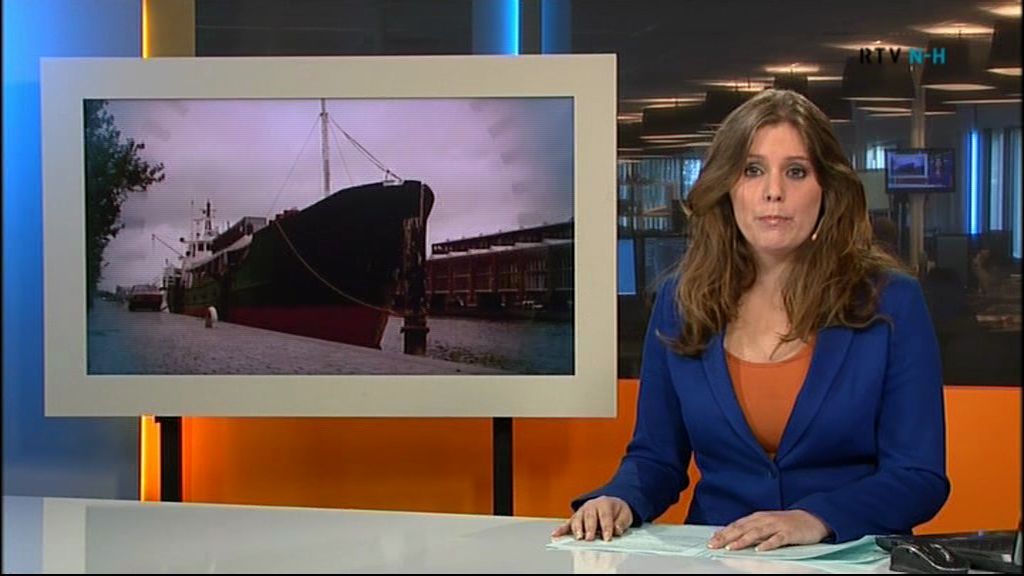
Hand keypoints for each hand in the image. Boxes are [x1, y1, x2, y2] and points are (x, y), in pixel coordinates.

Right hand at [550, 496, 633, 541]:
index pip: (605, 516)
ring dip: (577, 529)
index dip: (606, 527)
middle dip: (589, 528)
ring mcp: (582, 511)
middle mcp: (591, 506)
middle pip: (590, 517)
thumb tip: (617, 530)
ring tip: (578, 537)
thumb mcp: (625, 514)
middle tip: (590, 538)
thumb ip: (621, 522)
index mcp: (604, 504)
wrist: (609, 502)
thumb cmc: (616, 510)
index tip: (607, 537)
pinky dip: (561, 529)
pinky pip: (567, 524)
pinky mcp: (575, 518)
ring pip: (577, 519)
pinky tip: (556, 535)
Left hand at [706, 510, 829, 551]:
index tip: (711, 540)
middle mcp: (764, 520)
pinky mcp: (789, 533)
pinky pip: (777, 539)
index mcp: (757, 518)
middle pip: (742, 528)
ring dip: (743, 540)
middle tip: (714, 545)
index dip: (723, 532)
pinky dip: (768, 544)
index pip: (736, 525)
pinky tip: (760, 550)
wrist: (811, 518)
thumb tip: (731, 538)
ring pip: (756, 533)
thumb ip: (751, 530)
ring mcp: (777, 526)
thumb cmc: (785, 524)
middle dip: (727, 537)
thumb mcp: (766, 524)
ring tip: (731, 547)